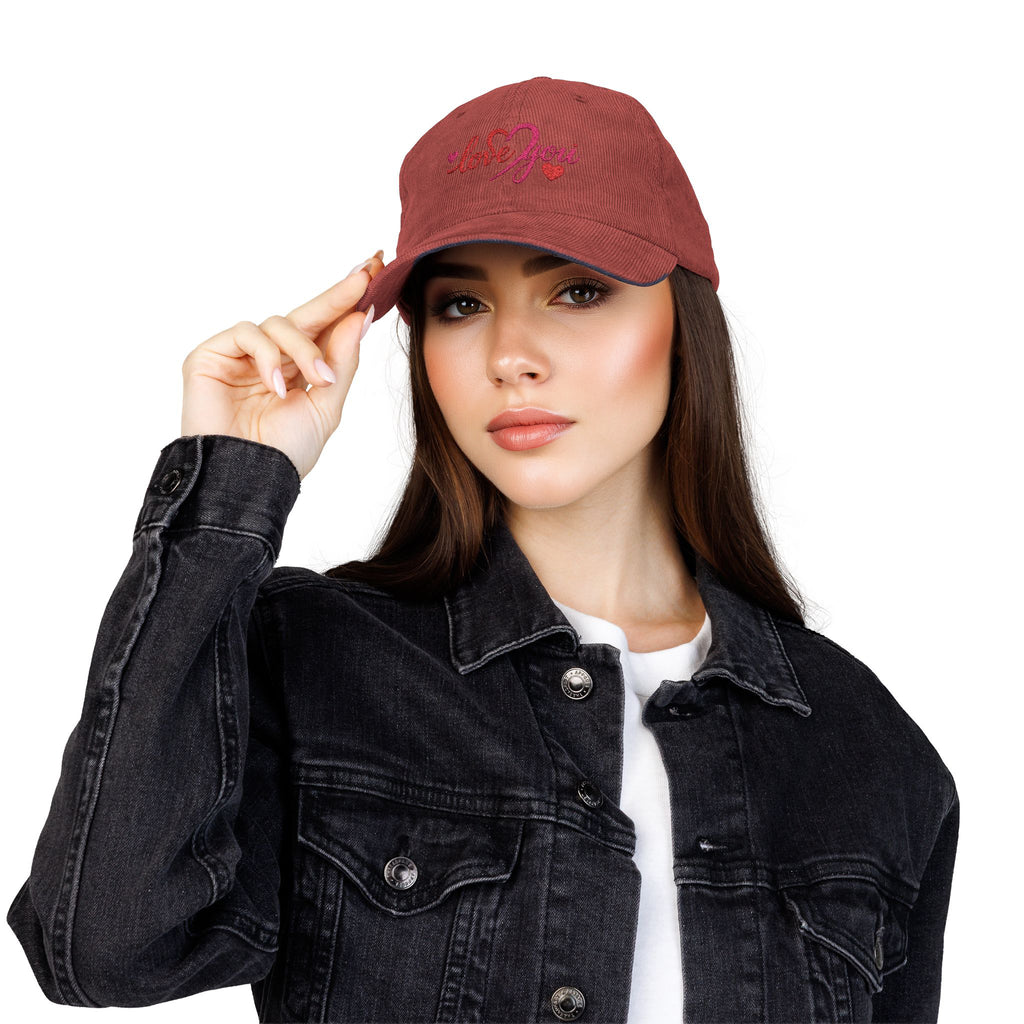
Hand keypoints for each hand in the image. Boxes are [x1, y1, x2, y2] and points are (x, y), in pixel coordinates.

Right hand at [180, 253, 382, 479]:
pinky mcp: (211, 355)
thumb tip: (361, 315)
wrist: (249, 479)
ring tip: (316, 381)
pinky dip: (268, 356)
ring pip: (279, 324)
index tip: (376, 271)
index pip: (325, 327)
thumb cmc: (285, 451)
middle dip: (337, 296)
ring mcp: (240, 355)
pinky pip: (248, 333)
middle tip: (364, 277)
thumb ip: (342, 360)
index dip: (347, 301)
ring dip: (304, 350)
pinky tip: (276, 386)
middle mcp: (271, 356)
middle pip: (306, 314)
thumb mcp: (327, 405)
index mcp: (299, 368)